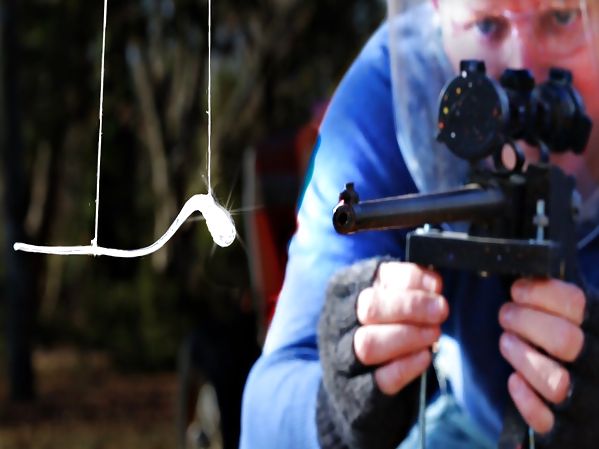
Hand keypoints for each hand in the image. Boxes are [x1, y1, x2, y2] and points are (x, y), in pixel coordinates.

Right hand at [354, 261, 448, 394]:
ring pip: (369, 344)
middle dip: (411, 306)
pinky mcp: (354, 389)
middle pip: (369, 307)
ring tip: (433, 333)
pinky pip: (381, 378)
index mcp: (343, 289)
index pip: (374, 275)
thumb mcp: (387, 297)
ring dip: (409, 336)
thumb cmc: (379, 326)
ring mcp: (341, 356)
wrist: (355, 378)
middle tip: (441, 310)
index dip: (410, 279)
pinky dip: (407, 366)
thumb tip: (432, 283)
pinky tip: (424, 356)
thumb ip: (407, 286)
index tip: (436, 286)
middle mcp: (336, 320)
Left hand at [498, 278, 585, 433]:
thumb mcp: (571, 313)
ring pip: (554, 381)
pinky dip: (525, 399)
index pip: (574, 302)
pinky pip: (545, 419)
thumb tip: (528, 273)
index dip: (538, 292)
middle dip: (523, 322)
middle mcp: (598, 360)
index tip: (517, 290)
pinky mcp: (567, 426)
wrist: (588, 389)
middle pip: (563, 340)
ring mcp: (586, 396)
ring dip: (521, 356)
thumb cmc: (567, 338)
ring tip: (508, 342)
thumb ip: (555, 296)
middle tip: (506, 314)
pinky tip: (514, 381)